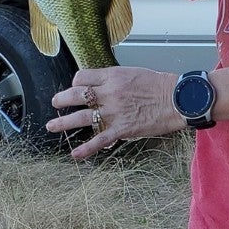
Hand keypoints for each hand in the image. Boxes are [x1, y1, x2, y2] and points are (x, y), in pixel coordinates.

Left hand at [48, 67, 183, 159]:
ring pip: (81, 117)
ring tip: (51, 126)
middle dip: (62, 99)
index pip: (82, 77)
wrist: (177, 99)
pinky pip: (99, 140)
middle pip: (75, 95)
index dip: (76, 82)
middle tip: (55, 103)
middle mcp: (109, 93)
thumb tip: (104, 85)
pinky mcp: (122, 129)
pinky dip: (85, 149)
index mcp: (112, 77)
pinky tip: (75, 154)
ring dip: (63, 122)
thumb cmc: (160, 86)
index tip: (75, 88)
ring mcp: (114, 112)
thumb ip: (115, 80)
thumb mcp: (133, 74)